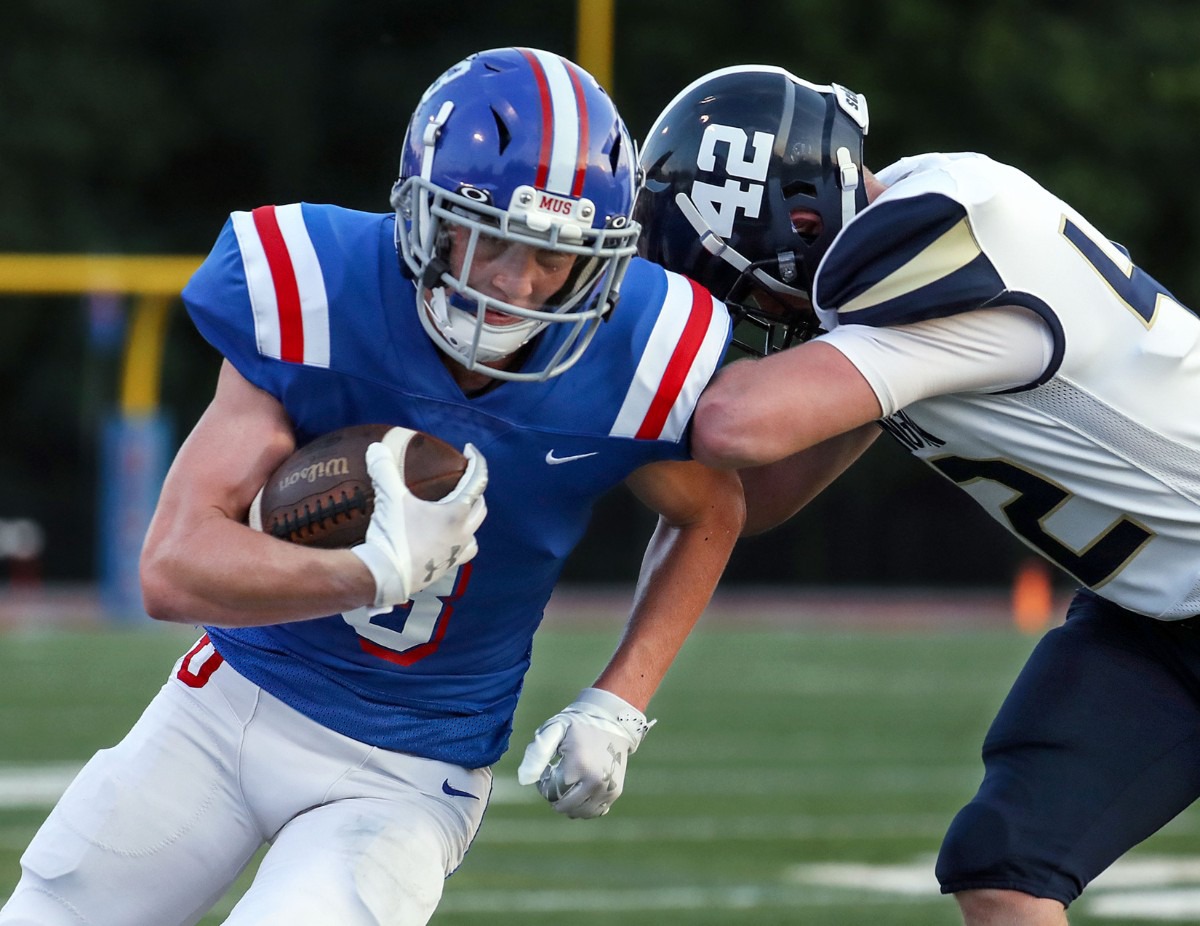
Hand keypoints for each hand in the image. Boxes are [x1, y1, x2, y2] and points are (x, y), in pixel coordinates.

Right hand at [351, 427, 487, 610]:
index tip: (470, 450)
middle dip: (476, 491)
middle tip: (463, 479)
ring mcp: (456, 554)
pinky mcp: (446, 569)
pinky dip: (459, 541)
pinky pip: (461, 552)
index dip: (477, 462)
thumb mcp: (389, 499)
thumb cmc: (393, 536)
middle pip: (480, 507)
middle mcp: (463, 534)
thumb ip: (385, 470)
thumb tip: (376, 447)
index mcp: (456, 514)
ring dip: (471, 519)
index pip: (477, 482)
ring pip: (474, 532)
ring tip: (458, 512)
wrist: (385, 578)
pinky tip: (444, 539)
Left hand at [517, 688, 654, 818]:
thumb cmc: (578, 724)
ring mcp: (608, 789)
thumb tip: (523, 780)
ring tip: (569, 781)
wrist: (612, 719)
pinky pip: (593, 812)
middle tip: (557, 776)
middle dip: (555, 795)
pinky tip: (581, 787)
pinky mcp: (615, 792)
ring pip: (579, 813)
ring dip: (569, 803)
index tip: (548, 768)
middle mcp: (596, 781)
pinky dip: (583, 805)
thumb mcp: (555, 729)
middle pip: (565, 806)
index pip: (551, 793)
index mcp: (579, 765)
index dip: (544, 784)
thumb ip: (537, 753)